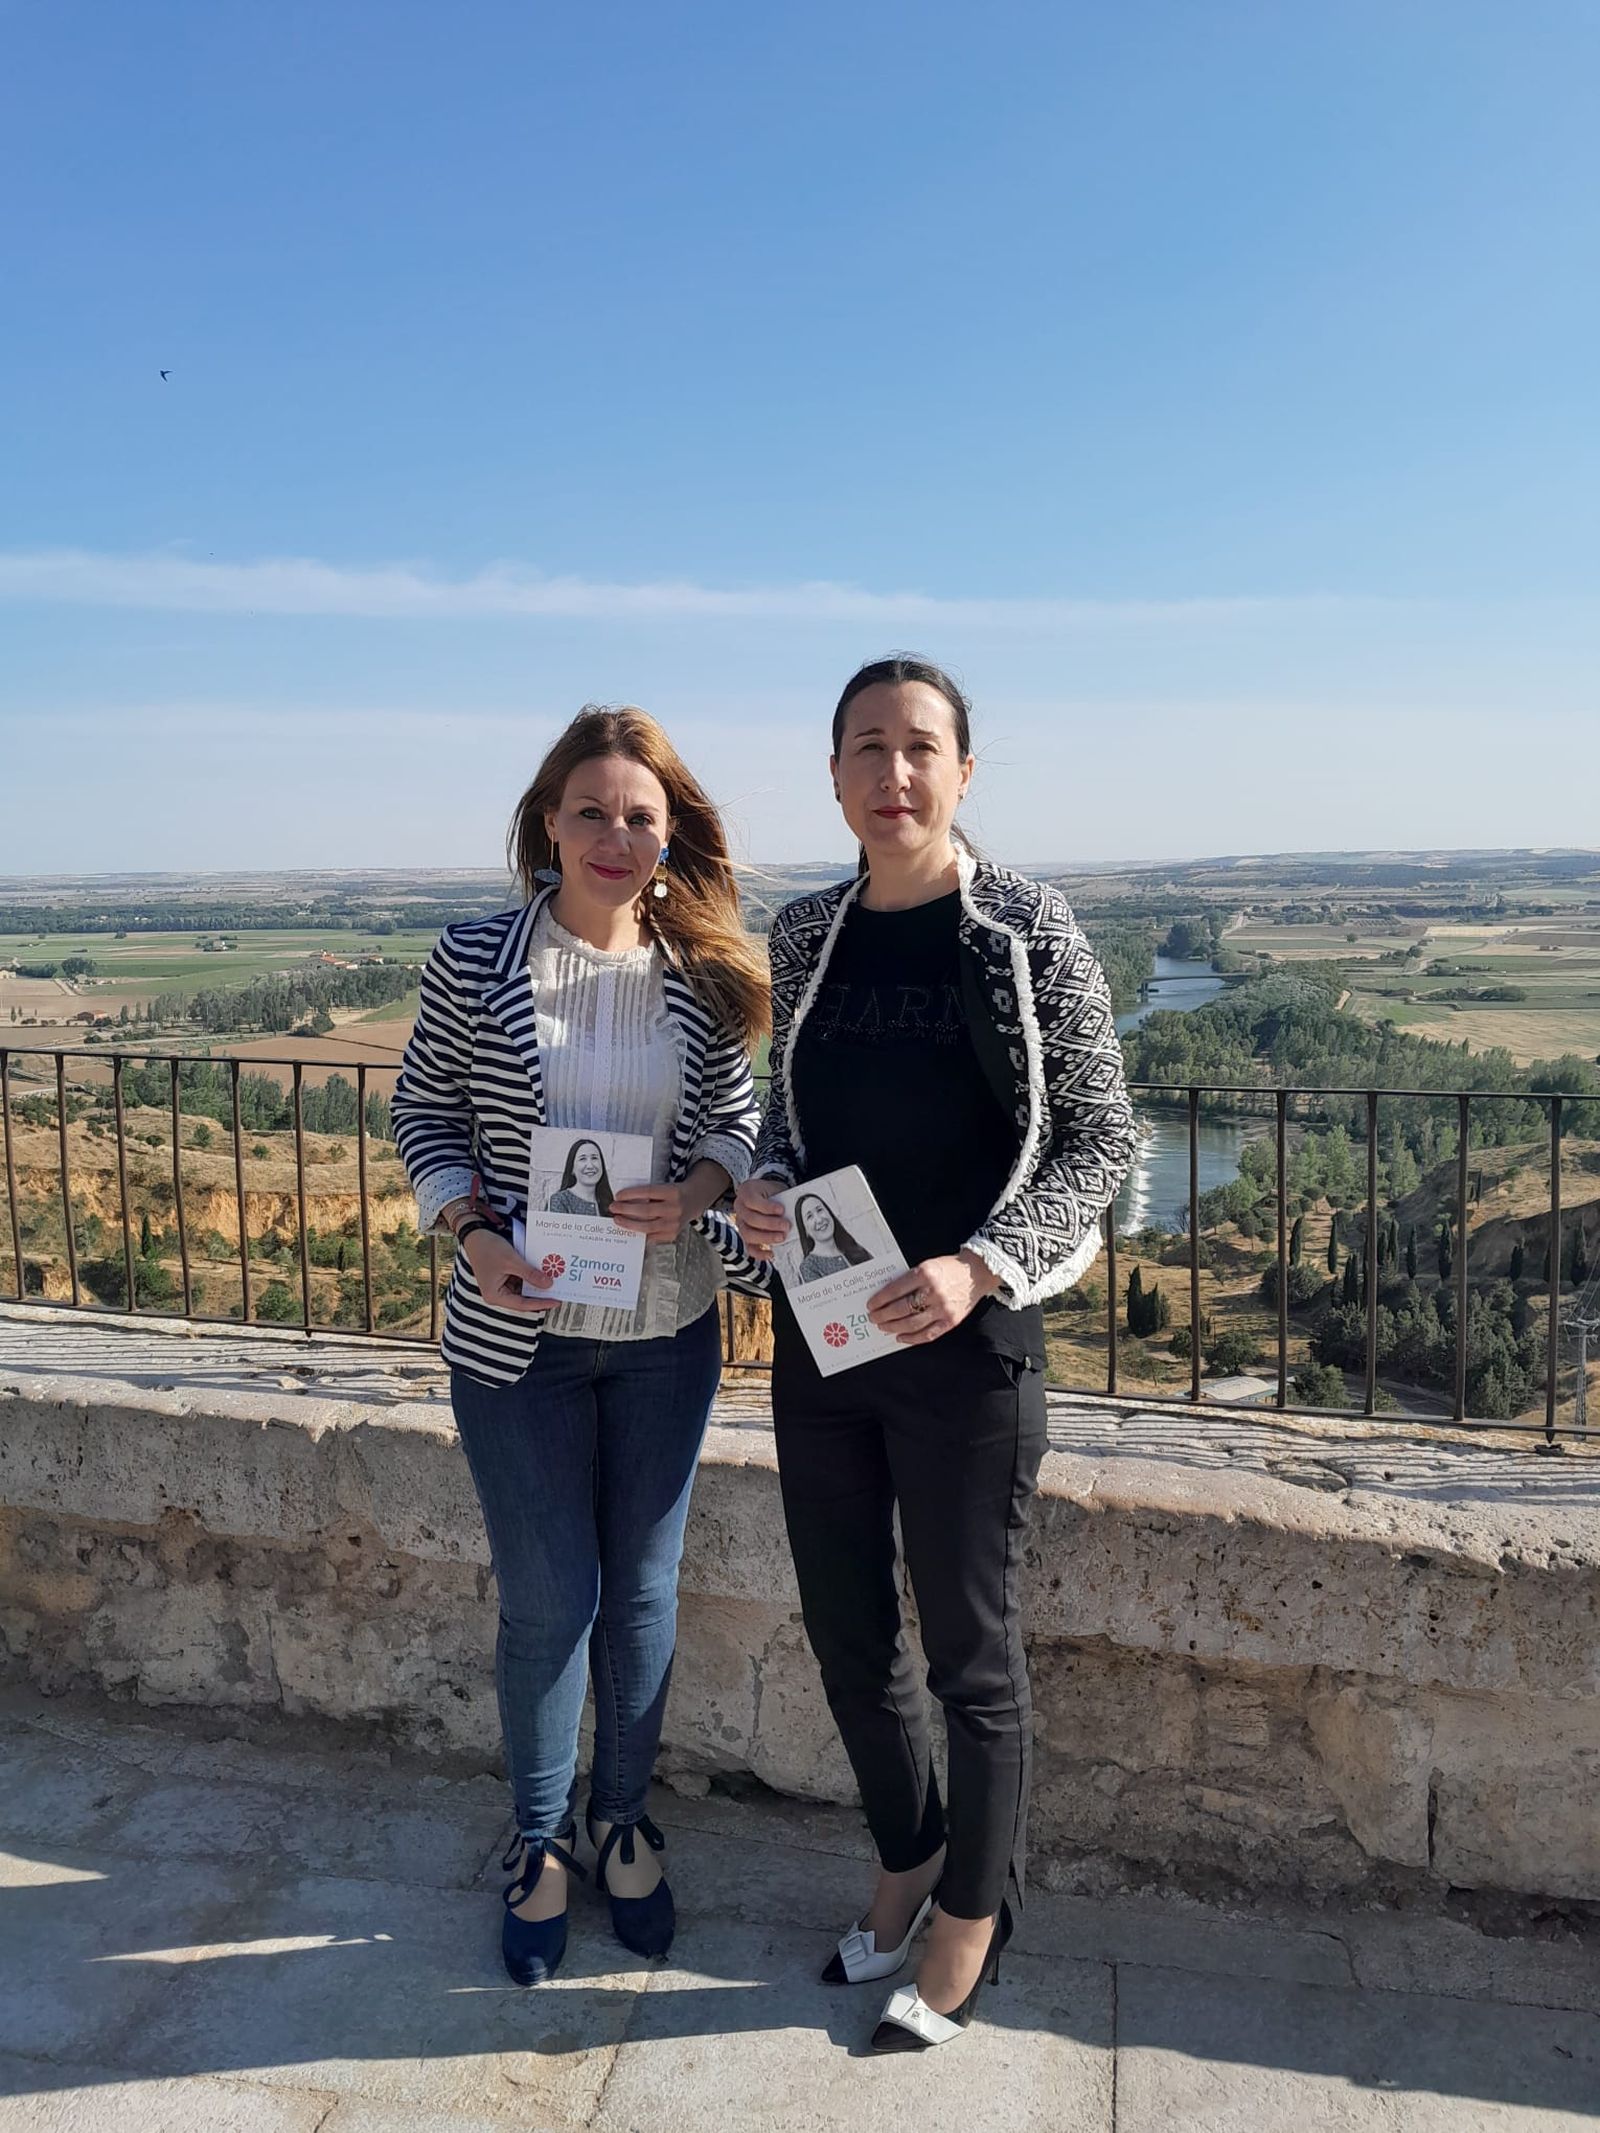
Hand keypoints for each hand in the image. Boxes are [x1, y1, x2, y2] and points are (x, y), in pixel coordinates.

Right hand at [459, 1226, 559, 1312]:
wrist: (476, 1234)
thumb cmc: (489, 1248)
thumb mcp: (512, 1261)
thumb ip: (530, 1274)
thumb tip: (549, 1285)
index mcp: (495, 1295)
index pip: (522, 1304)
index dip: (541, 1303)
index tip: (557, 1301)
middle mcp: (498, 1294)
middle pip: (523, 1298)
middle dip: (540, 1294)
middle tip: (559, 1291)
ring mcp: (501, 1286)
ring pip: (523, 1289)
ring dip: (536, 1284)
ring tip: (555, 1282)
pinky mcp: (504, 1277)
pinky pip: (521, 1280)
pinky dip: (531, 1276)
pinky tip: (543, 1272)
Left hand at [609, 1182, 692, 1243]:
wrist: (694, 1201)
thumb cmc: (675, 1194)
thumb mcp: (665, 1187)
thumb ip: (649, 1194)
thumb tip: (625, 1200)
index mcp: (673, 1192)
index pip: (648, 1192)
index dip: (631, 1194)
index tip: (618, 1196)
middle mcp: (675, 1208)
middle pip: (646, 1211)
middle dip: (626, 1210)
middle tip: (614, 1208)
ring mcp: (674, 1224)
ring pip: (647, 1226)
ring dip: (629, 1224)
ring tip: (618, 1220)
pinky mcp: (672, 1234)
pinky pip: (652, 1236)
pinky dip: (639, 1233)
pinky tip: (630, 1229)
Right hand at [733, 1175, 790, 1258]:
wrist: (768, 1196)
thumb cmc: (772, 1193)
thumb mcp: (776, 1189)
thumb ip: (781, 1199)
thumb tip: (793, 1212)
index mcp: (746, 1192)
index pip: (751, 1200)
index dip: (766, 1207)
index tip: (781, 1209)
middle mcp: (740, 1208)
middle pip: (750, 1219)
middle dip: (770, 1224)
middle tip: (785, 1225)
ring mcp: (741, 1223)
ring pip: (748, 1234)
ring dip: (766, 1237)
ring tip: (781, 1237)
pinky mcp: (746, 1236)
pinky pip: (749, 1247)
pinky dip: (759, 1253)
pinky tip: (770, 1253)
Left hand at [867, 1250, 1000, 1345]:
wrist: (977, 1273)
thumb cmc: (948, 1268)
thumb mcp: (926, 1265)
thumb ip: (909, 1280)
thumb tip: (886, 1297)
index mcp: (925, 1274)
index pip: (895, 1290)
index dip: (880, 1299)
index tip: (871, 1304)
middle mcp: (933, 1292)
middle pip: (901, 1309)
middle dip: (883, 1315)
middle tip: (873, 1317)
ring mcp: (943, 1309)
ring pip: (911, 1324)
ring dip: (893, 1327)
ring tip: (884, 1327)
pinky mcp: (950, 1321)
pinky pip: (927, 1335)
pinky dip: (911, 1338)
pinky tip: (900, 1337)